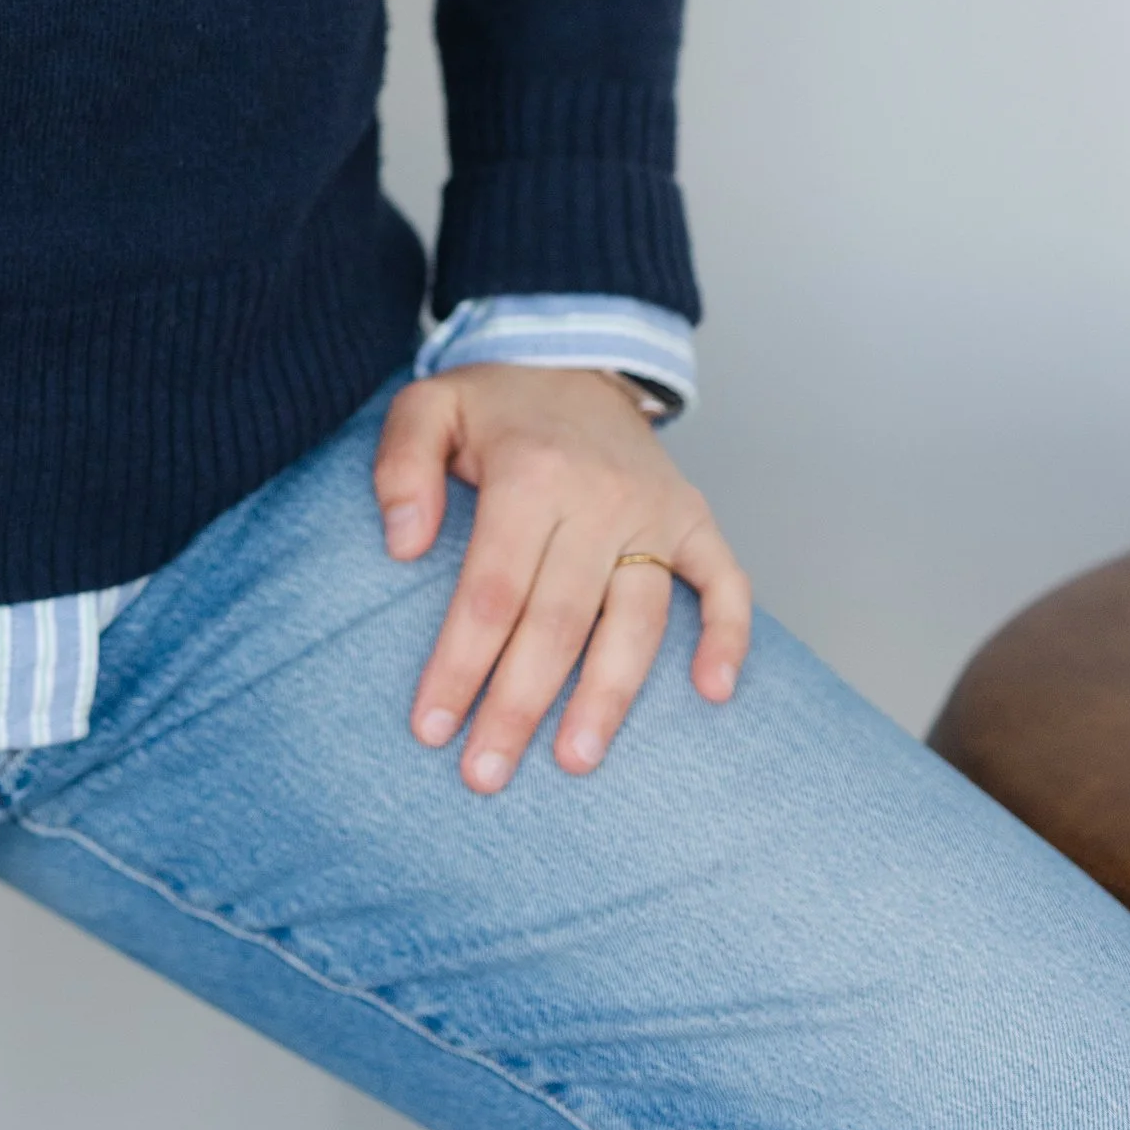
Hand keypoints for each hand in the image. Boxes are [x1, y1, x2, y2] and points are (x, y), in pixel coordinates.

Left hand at [374, 363, 750, 792]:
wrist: (574, 355)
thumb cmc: (494, 403)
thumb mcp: (425, 406)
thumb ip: (400, 467)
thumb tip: (401, 547)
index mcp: (529, 472)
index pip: (490, 591)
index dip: (460, 664)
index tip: (430, 727)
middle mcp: (598, 496)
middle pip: (557, 622)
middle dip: (519, 706)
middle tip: (486, 774)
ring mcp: (654, 512)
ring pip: (637, 620)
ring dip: (609, 697)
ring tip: (575, 762)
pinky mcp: (694, 518)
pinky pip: (726, 581)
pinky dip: (729, 636)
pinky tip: (714, 693)